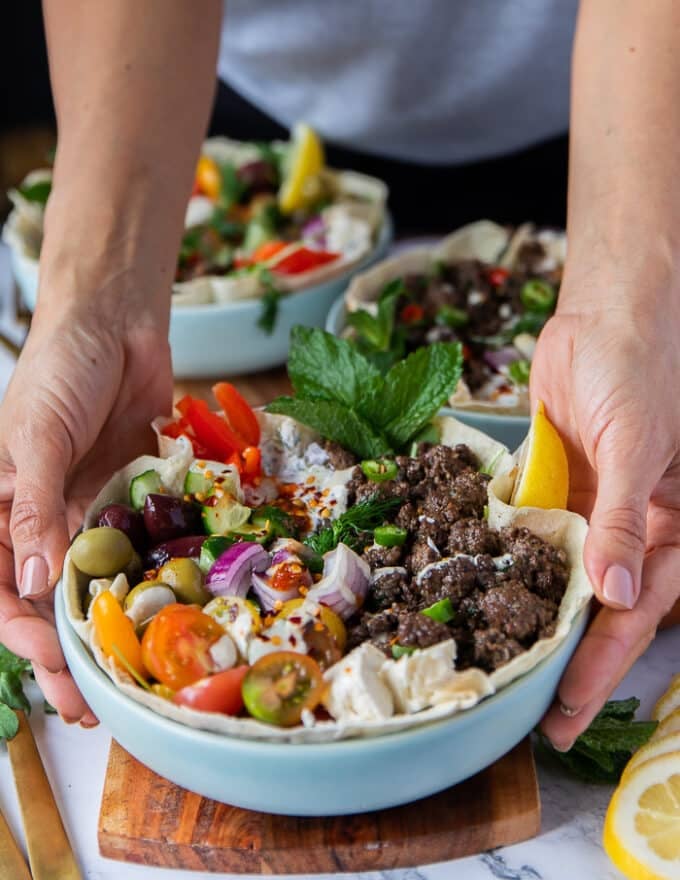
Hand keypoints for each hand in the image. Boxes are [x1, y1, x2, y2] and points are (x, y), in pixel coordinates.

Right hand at [0, 296, 171, 723]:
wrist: (117, 326)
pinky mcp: (134, 499)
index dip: (17, 629)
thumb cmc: (59, 369)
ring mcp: (91, 512)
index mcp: (1, 506)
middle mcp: (44, 519)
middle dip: (61, 650)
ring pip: (93, 584)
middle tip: (88, 701)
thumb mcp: (36, 435)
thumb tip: (28, 580)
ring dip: (106, 628)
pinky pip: (139, 548)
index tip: (46, 661)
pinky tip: (163, 613)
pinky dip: (146, 580)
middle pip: (46, 598)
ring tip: (127, 676)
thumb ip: (34, 506)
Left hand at [531, 289, 679, 749]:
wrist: (602, 317)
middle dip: (566, 659)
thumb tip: (619, 595)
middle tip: (534, 715)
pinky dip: (509, 557)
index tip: (571, 711)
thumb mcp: (638, 448)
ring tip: (501, 661)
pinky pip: (528, 530)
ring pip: (558, 574)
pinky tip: (483, 589)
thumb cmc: (638, 372)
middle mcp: (628, 528)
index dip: (602, 664)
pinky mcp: (552, 484)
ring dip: (533, 614)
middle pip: (593, 607)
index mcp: (667, 529)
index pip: (634, 613)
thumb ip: (627, 521)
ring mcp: (586, 508)